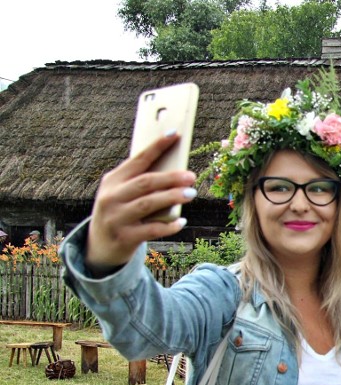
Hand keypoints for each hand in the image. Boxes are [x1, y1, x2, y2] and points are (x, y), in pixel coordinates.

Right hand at [85, 132, 196, 273]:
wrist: (99, 246)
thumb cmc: (120, 212)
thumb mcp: (123, 194)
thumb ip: (142, 183)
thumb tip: (176, 170)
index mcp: (112, 181)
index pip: (138, 159)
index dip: (157, 146)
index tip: (175, 133)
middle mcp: (111, 197)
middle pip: (145, 183)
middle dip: (170, 177)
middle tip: (191, 176)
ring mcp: (116, 218)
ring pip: (148, 204)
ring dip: (172, 197)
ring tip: (191, 193)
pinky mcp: (124, 237)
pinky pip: (151, 230)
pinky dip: (169, 225)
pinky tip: (182, 221)